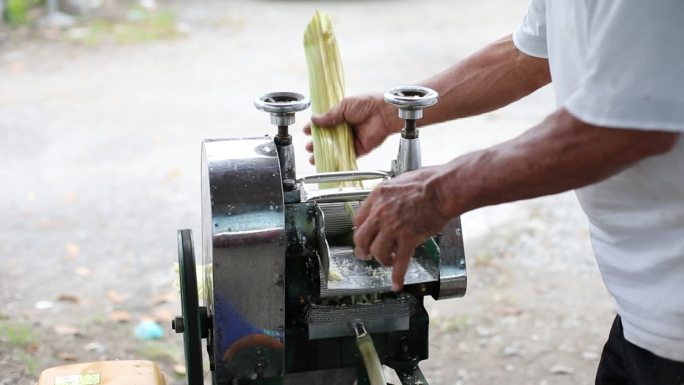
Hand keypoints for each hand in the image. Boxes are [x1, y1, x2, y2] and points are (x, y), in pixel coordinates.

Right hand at [303, 94, 400, 163]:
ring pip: (335, 148)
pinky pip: (347, 156)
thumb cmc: (368, 104)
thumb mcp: (344, 106)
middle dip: (317, 143)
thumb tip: (314, 119)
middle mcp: (346, 128)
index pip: (325, 123)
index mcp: (342, 115)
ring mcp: (352, 139)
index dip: (315, 128)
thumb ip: (330, 115)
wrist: (384, 113)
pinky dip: (337, 160)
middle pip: (328, 138)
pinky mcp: (359, 149)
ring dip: (324, 153)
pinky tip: (328, 162)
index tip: (305, 131)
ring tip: (313, 157)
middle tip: (308, 147)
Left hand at [353, 166, 451, 290]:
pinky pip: (399, 262)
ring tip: (387, 262)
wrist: (443, 189)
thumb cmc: (429, 181)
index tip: (364, 236)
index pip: (359, 219)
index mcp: (378, 196)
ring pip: (377, 251)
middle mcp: (381, 213)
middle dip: (362, 249)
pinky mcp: (408, 239)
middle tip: (365, 255)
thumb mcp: (400, 181)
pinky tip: (396, 284)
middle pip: (361, 237)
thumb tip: (391, 200)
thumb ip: (390, 194)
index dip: (361, 231)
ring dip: (381, 259)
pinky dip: (397, 276)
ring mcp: (393, 227)